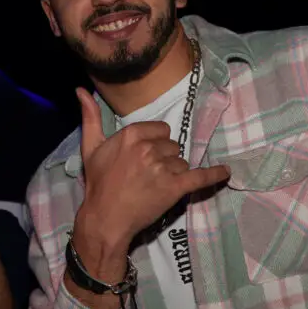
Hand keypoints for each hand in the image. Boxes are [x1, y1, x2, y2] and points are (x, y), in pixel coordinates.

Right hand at [75, 88, 229, 247]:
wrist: (105, 218)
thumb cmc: (98, 183)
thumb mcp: (90, 147)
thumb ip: (90, 117)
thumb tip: (80, 90)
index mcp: (132, 134)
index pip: (160, 130)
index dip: (155, 143)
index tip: (144, 157)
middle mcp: (149, 148)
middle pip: (172, 146)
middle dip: (164, 158)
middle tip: (147, 174)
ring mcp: (163, 168)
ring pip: (181, 162)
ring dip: (173, 173)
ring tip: (155, 186)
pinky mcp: (175, 187)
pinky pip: (200, 177)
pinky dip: (214, 175)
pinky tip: (226, 172)